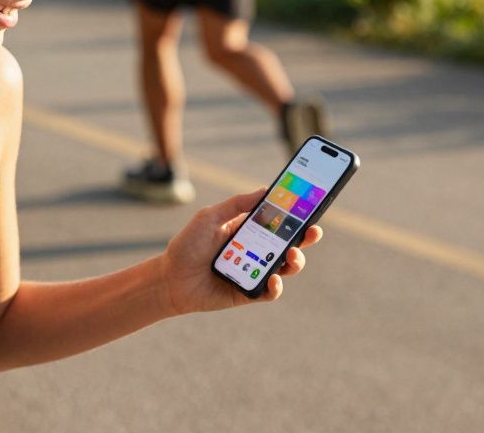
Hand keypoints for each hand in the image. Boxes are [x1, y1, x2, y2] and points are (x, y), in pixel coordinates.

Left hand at [160, 190, 323, 315]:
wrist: (170, 279)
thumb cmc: (188, 245)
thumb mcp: (210, 217)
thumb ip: (236, 204)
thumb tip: (266, 190)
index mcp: (248, 228)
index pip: (278, 219)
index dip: (296, 213)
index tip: (311, 204)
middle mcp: (255, 249)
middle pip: (290, 242)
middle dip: (306, 236)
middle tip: (313, 231)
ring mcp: (254, 271)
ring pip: (286, 266)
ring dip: (295, 260)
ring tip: (291, 255)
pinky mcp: (250, 292)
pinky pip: (271, 291)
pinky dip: (276, 286)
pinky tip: (273, 279)